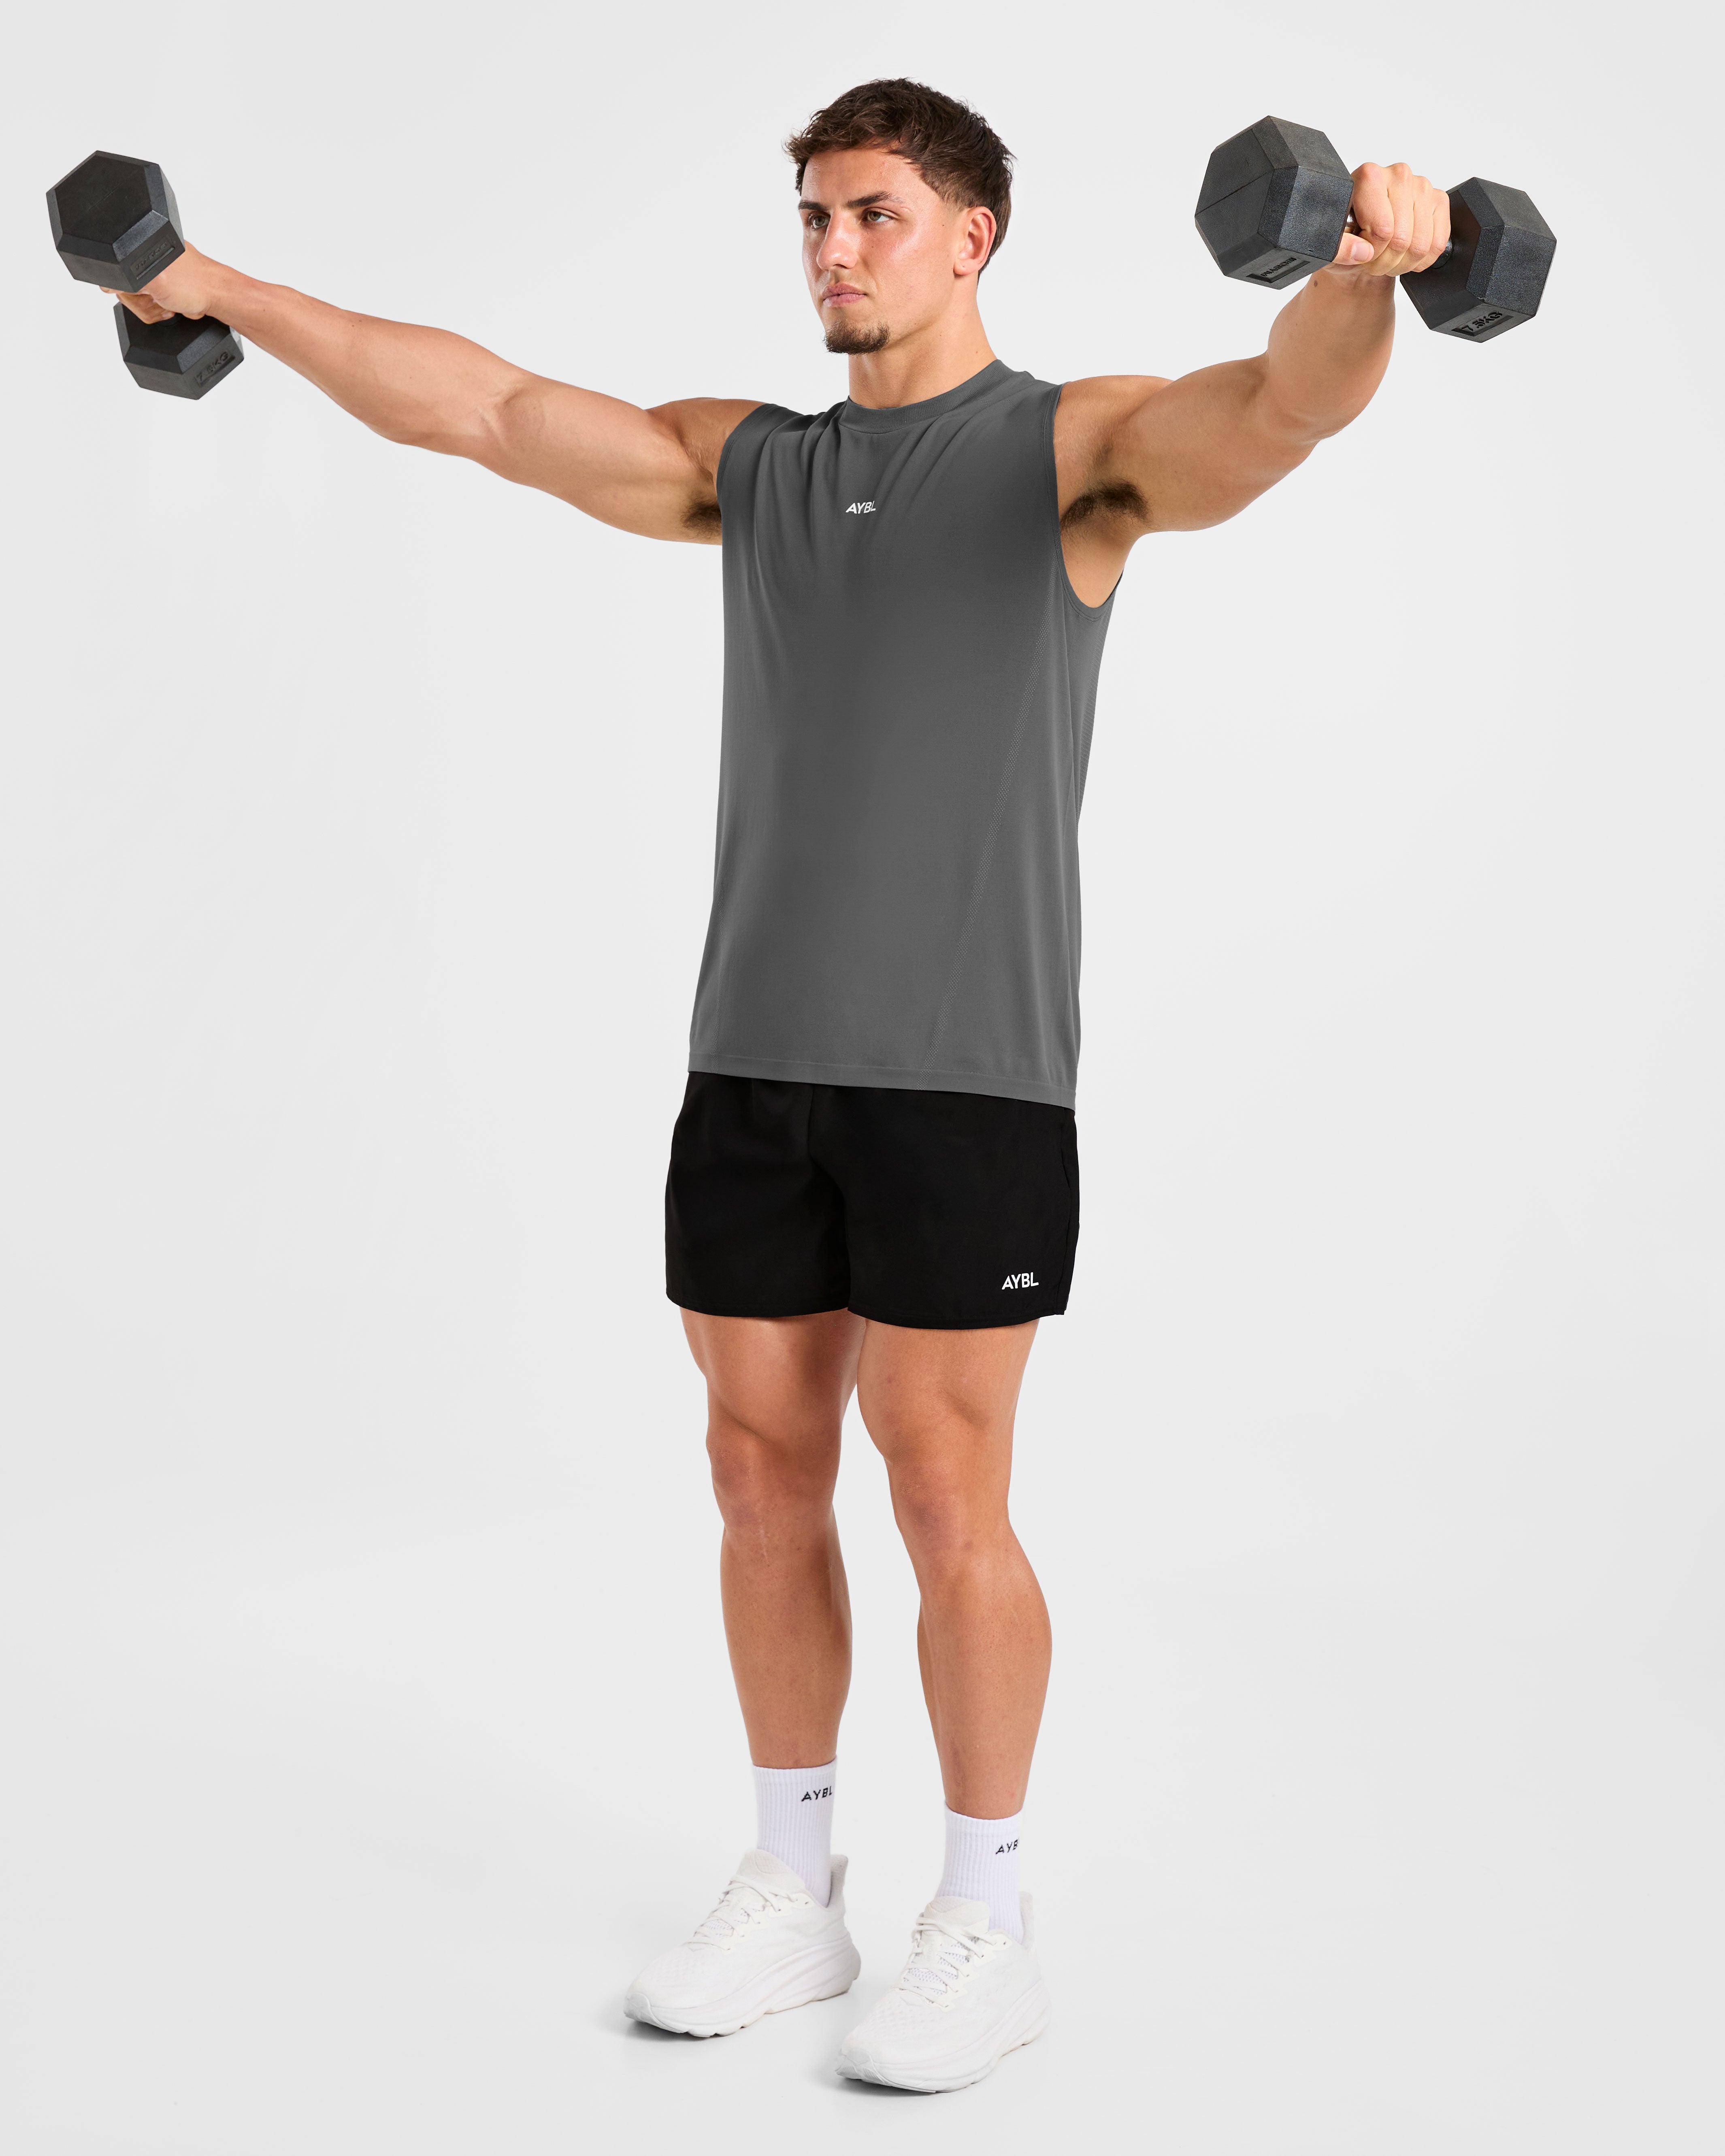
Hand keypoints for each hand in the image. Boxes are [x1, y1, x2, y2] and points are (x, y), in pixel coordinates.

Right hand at [101, 244, 219, 322]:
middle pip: (125, 290)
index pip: (116, 271)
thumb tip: (107, 283)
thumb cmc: (195, 283)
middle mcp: (148, 260)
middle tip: (160, 299)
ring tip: (169, 303)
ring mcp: (156, 277)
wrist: (218, 298)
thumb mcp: (156, 280)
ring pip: (138, 302)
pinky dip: (160, 311)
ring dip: (153, 308)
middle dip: (143, 300)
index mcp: (144, 247)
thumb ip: (128, 281)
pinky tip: (172, 307)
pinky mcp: (163, 292)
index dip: (127, 288)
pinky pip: (149, 308)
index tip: (145, 293)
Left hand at [1325, 162, 1449, 277]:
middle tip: (1374, 262)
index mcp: (1369, 176)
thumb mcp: (1331, 244)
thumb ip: (1340, 249)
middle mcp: (1398, 174)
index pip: (1382, 230)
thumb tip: (1364, 252)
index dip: (1372, 253)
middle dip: (1386, 262)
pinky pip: (1437, 243)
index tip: (1362, 252)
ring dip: (1403, 264)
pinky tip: (1406, 256)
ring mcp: (1422, 185)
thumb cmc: (1347, 236)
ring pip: (1421, 245)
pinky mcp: (1438, 199)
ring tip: (1388, 259)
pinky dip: (1421, 260)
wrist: (1363, 235)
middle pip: (1402, 240)